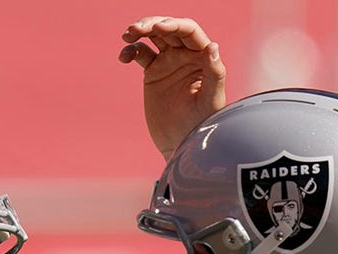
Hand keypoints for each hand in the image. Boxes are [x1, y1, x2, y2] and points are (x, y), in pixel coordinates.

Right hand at [119, 16, 226, 161]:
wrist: (182, 144)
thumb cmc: (203, 125)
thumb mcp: (211, 101)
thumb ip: (214, 73)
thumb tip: (212, 46)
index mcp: (202, 58)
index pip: (189, 32)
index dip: (174, 25)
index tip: (159, 28)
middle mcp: (186, 55)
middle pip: (169, 29)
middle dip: (152, 24)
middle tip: (136, 29)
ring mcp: (169, 62)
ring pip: (153, 37)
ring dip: (140, 31)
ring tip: (127, 35)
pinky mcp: (153, 72)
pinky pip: (140, 54)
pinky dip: (131, 51)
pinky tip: (124, 57)